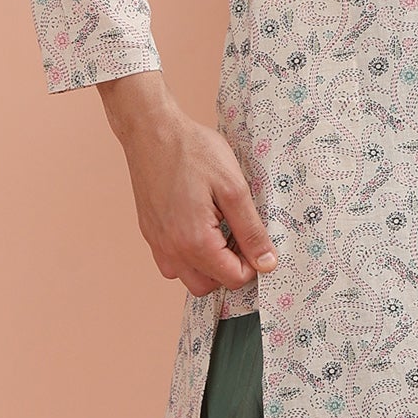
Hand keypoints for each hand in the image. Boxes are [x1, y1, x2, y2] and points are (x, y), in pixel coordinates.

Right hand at [95, 71, 278, 296]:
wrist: (152, 131)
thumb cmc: (193, 152)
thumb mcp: (234, 188)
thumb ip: (251, 231)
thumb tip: (267, 263)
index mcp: (195, 241)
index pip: (233, 279)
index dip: (252, 263)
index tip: (255, 237)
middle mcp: (171, 250)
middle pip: (209, 286)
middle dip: (229, 269)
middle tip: (237, 235)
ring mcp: (156, 243)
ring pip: (187, 278)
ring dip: (207, 265)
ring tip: (218, 231)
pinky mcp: (149, 233)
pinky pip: (170, 262)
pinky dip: (188, 256)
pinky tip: (198, 226)